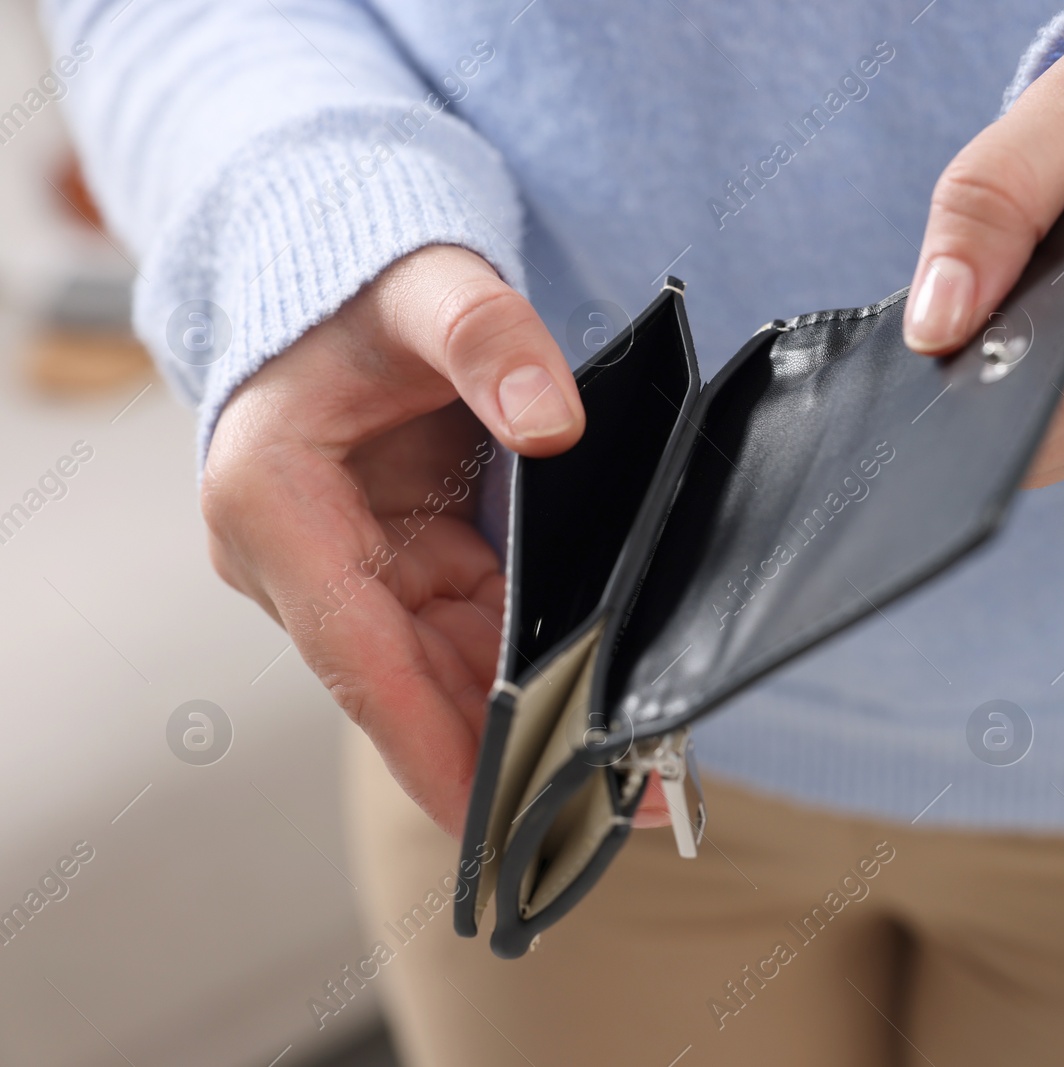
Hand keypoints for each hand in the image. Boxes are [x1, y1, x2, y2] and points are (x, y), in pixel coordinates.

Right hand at [203, 245, 587, 835]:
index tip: (487, 819)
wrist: (351, 276)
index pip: (355, 650)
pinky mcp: (392, 567)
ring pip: (440, 671)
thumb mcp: (429, 288)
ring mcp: (344, 569)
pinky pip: (461, 638)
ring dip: (517, 721)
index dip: (425, 740)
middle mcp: (293, 556)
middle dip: (494, 751)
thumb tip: (552, 422)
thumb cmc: (367, 281)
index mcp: (270, 500)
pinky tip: (588, 702)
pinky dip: (522, 670)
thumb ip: (487, 341)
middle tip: (593, 807)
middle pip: (404, 682)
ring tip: (613, 774)